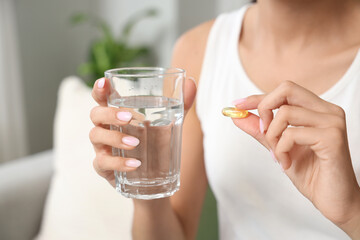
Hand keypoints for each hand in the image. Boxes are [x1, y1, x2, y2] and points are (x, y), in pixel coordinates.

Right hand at [89, 77, 196, 186]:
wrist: (154, 181)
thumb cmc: (156, 146)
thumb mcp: (169, 125)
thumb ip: (180, 105)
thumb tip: (191, 82)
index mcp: (118, 114)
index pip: (103, 98)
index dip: (99, 89)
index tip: (104, 82)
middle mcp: (106, 128)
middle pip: (96, 114)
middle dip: (109, 113)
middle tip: (129, 117)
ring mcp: (102, 148)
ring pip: (95, 136)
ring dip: (114, 138)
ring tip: (136, 142)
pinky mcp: (104, 168)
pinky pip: (103, 163)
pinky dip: (118, 163)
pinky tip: (135, 164)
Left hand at [231, 81, 359, 237]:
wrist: (334, 200)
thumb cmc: (311, 174)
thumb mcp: (279, 147)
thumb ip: (261, 130)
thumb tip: (237, 115)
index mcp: (318, 110)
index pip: (284, 91)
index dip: (258, 97)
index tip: (237, 105)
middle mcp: (328, 111)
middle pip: (286, 88)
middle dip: (264, 109)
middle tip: (263, 133)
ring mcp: (332, 122)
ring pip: (284, 112)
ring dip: (273, 137)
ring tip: (279, 156)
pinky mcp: (332, 138)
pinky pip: (291, 134)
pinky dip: (281, 150)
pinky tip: (286, 164)